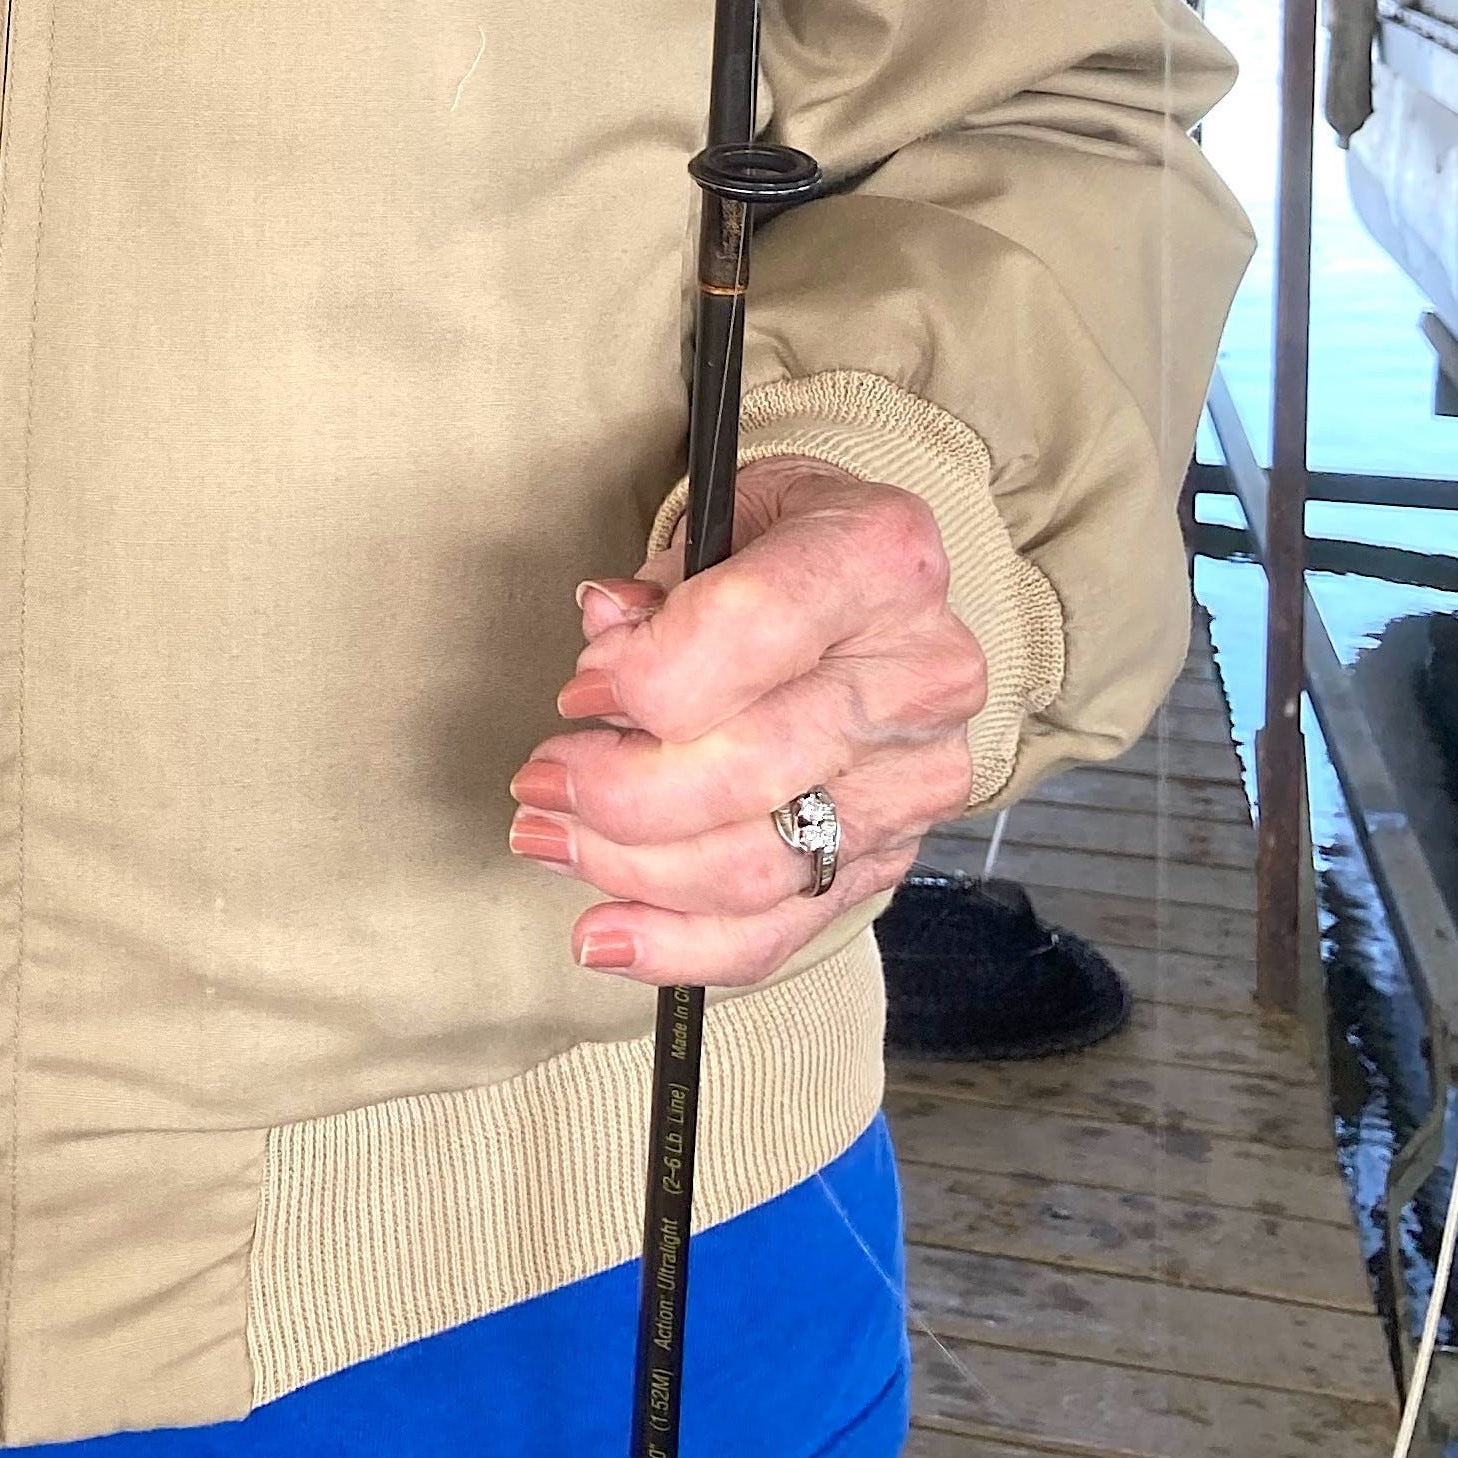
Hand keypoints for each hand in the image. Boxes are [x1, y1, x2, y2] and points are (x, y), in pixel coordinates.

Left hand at [508, 457, 987, 986]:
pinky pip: (782, 928)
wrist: (891, 598)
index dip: (639, 676)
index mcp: (879, 561)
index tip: (577, 693)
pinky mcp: (895, 854)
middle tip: (540, 783)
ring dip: (629, 869)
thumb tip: (602, 631)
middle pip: (745, 770)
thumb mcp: (736, 512)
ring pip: (756, 866)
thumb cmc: (797, 543)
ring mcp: (916, 779)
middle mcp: (918, 676)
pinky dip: (684, 946)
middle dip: (617, 792)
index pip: (744, 632)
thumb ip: (666, 578)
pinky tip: (608, 935)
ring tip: (549, 841)